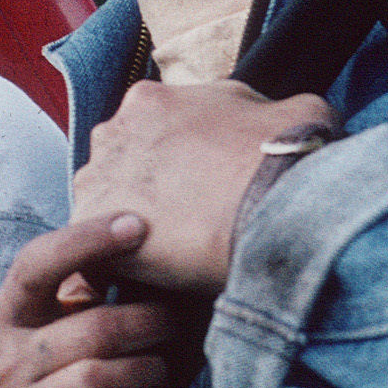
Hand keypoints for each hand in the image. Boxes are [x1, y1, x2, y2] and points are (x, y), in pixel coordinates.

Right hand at [0, 213, 194, 387]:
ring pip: (95, 381)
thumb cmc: (23, 381)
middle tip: (179, 322)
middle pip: (94, 330)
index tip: (137, 224)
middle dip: (149, 324)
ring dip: (142, 376)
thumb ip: (74, 298)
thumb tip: (142, 248)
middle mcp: (10, 359)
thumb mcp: (31, 333)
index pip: (37, 265)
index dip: (86, 240)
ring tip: (161, 373)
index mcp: (11, 316)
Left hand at [70, 78, 340, 293]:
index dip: (171, 168)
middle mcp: (113, 130)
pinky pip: (95, 255)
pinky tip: (149, 287)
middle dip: (142, 196)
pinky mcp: (92, 227)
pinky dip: (116, 272)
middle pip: (117, 169)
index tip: (191, 192)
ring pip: (101, 211)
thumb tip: (280, 122)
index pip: (147, 134)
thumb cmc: (287, 158)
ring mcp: (96, 179)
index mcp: (151, 99)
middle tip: (180, 227)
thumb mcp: (295, 111)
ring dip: (125, 232)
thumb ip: (267, 111)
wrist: (276, 206)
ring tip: (167, 262)